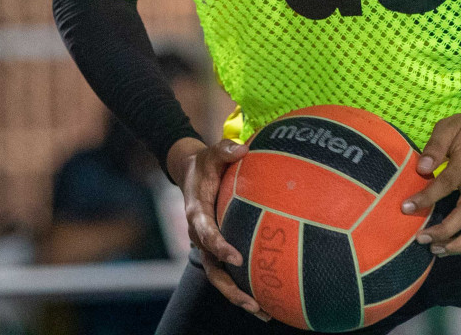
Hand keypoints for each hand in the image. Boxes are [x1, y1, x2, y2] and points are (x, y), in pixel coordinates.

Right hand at [168, 136, 270, 321]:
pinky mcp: (217, 249)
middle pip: (212, 269)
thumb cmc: (206, 163)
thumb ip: (225, 149)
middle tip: (252, 302)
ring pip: (220, 277)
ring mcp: (208, 245)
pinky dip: (244, 285)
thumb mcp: (212, 152)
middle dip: (230, 288)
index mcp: (197, 213)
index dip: (219, 247)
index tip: (236, 257)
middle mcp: (200, 235)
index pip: (206, 234)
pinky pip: (228, 271)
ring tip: (264, 312)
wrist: (191, 174)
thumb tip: (244, 147)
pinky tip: (269, 297)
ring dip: (239, 296)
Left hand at [398, 101, 460, 256]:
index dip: (426, 198)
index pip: (447, 184)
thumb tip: (421, 168)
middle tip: (420, 237)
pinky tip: (448, 245)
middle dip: (443, 231)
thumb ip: (435, 146)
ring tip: (435, 249)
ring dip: (458, 244)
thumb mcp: (450, 126)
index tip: (405, 207)